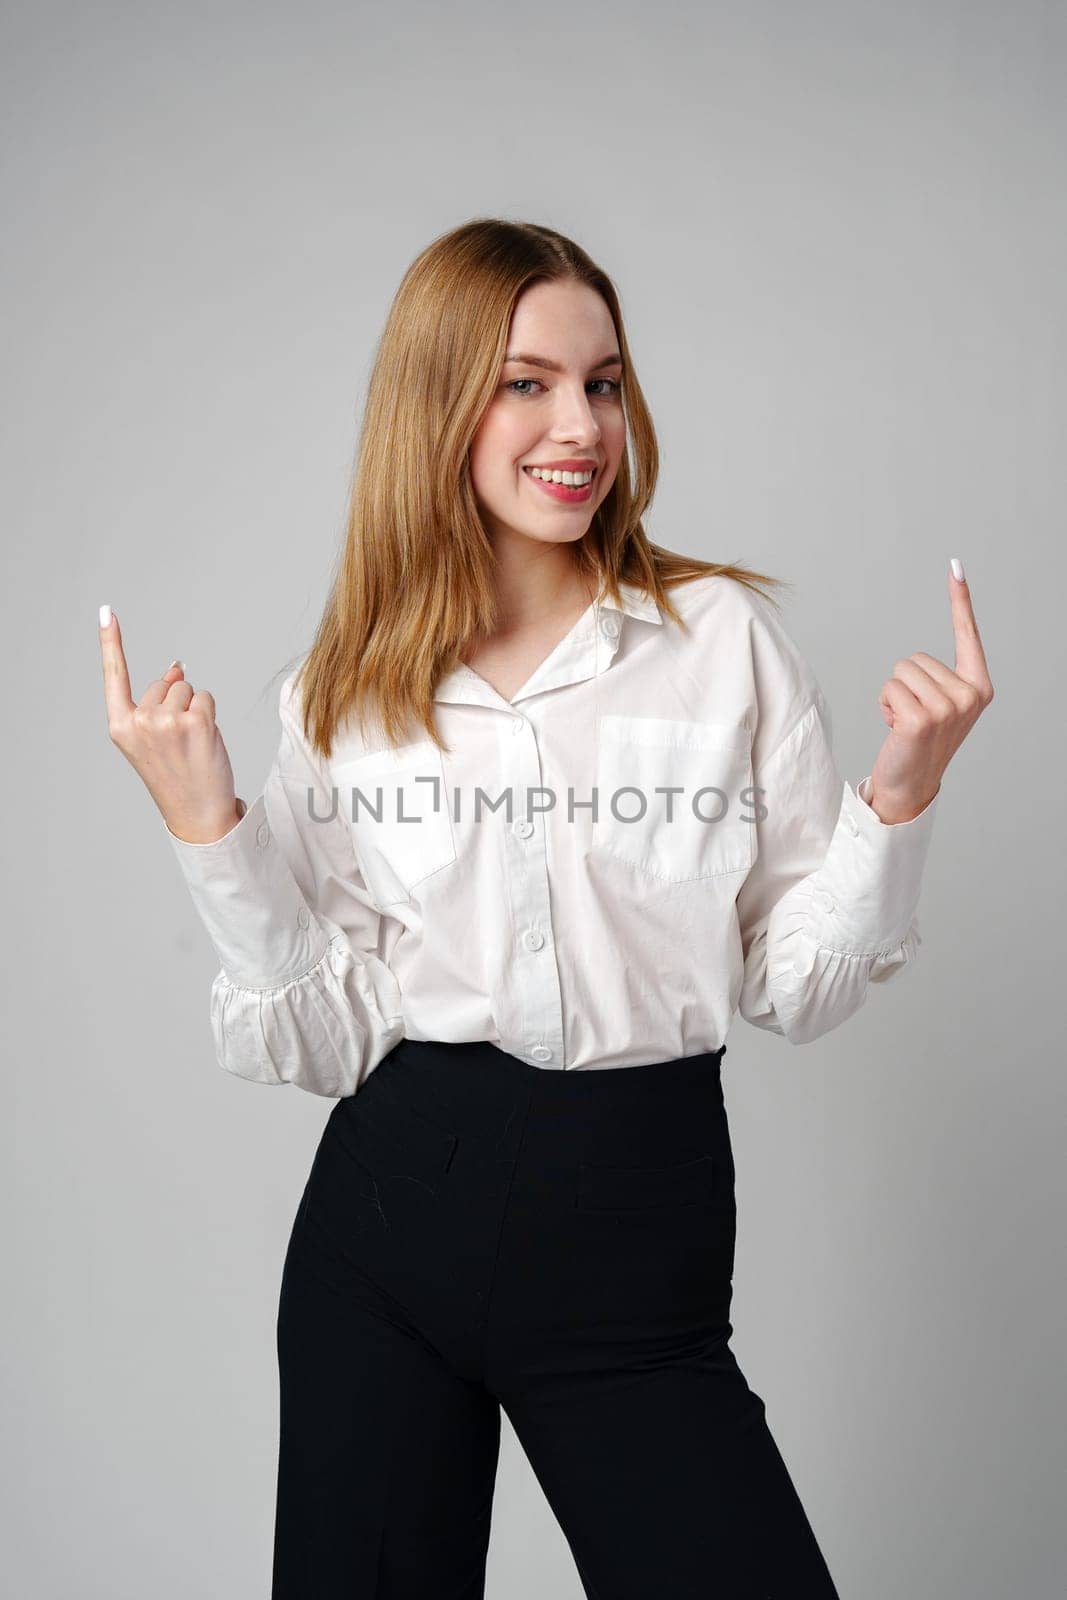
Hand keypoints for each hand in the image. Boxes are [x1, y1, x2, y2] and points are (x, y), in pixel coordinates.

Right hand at [98, 607, 242, 842]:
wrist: (197, 813)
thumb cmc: (176, 776)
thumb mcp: (155, 739)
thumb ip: (158, 703)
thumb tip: (176, 666)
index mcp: (121, 727)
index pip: (115, 676)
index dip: (111, 642)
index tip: (106, 612)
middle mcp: (139, 721)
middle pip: (164, 684)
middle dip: (176, 704)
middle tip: (179, 744)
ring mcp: (167, 720)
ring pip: (187, 689)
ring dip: (195, 710)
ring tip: (192, 744)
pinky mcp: (196, 721)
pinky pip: (206, 698)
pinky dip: (210, 715)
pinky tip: (205, 741)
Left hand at [864, 562, 993, 823]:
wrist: (911, 784)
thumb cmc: (920, 742)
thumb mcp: (940, 707)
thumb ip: (939, 679)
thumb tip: (916, 661)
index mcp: (978, 687)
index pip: (968, 636)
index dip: (961, 601)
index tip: (956, 567)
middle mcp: (969, 695)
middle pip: (916, 657)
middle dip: (905, 683)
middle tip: (913, 715)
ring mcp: (948, 707)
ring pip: (900, 671)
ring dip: (892, 695)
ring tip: (904, 722)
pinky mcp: (922, 718)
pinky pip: (889, 689)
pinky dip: (884, 706)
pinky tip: (896, 729)